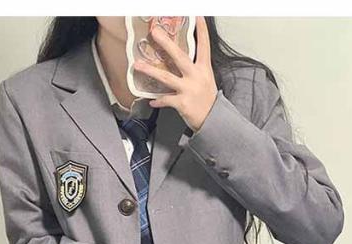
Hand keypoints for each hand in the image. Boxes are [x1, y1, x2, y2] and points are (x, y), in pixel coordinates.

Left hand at [133, 16, 217, 131]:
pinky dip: (158, 100)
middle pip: (179, 56)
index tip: (197, 16)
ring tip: (138, 65)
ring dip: (150, 71)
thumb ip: (194, 70)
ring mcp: (188, 89)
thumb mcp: (205, 81)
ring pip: (166, 77)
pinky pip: (166, 99)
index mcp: (204, 69)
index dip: (201, 30)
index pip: (203, 45)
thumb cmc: (207, 100)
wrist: (213, 120)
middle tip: (155, 32)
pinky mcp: (182, 103)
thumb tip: (179, 61)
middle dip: (166, 43)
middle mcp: (196, 76)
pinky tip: (151, 100)